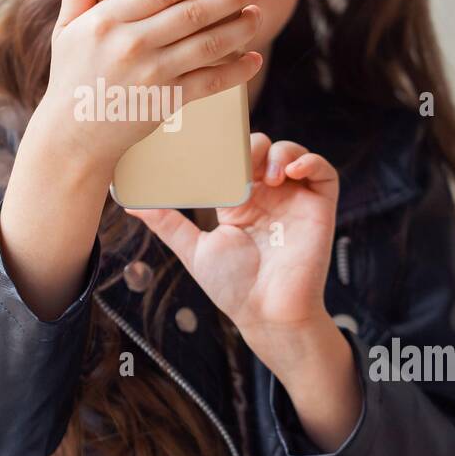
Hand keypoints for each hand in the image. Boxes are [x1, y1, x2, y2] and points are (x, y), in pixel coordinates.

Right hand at [37, 0, 264, 175]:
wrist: (73, 135)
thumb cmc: (72, 76)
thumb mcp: (66, 28)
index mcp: (107, 20)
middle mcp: (131, 44)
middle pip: (193, 13)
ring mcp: (151, 73)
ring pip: (208, 44)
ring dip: (240, 27)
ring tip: (257, 14)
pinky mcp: (166, 101)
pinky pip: (210, 81)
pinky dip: (236, 70)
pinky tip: (252, 59)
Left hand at [125, 134, 338, 339]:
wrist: (266, 314)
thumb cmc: (234, 287)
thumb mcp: (194, 249)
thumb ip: (167, 223)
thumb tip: (130, 204)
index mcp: (238, 201)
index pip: (232, 157)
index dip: (223, 145)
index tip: (207, 142)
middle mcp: (267, 195)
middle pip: (261, 147)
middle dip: (248, 145)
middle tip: (235, 160)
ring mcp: (294, 199)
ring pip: (290, 152)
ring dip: (276, 151)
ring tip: (264, 174)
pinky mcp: (319, 206)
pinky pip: (323, 172)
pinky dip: (309, 161)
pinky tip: (290, 171)